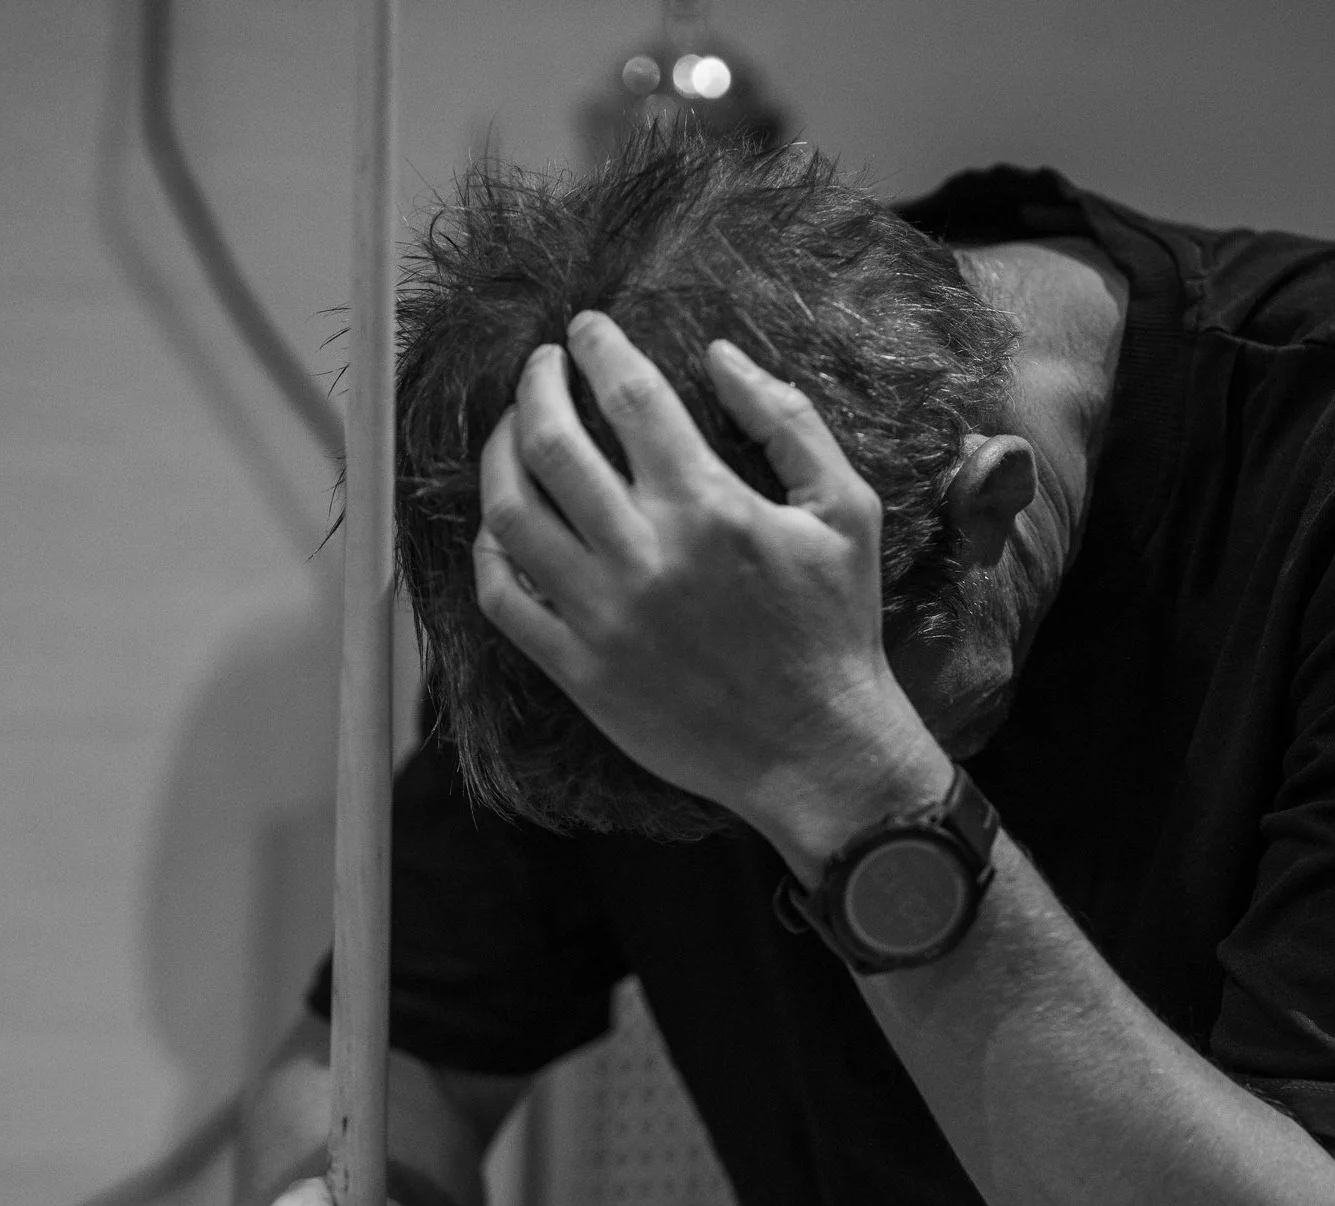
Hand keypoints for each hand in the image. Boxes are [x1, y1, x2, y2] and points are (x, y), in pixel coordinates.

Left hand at [473, 312, 950, 870]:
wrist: (817, 749)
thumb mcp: (846, 510)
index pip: (629, 397)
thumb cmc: (836, 629)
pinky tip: (502, 524)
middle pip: (552, 442)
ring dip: (498, 456)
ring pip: (510, 513)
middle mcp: (645, 555)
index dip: (599, 348)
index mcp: (710, 507)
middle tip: (541, 367)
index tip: (586, 329)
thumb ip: (788, 422)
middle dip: (535, 384)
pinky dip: (489, 550)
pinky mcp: (579, 669)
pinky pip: (503, 597)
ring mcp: (602, 615)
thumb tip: (722, 356)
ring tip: (512, 433)